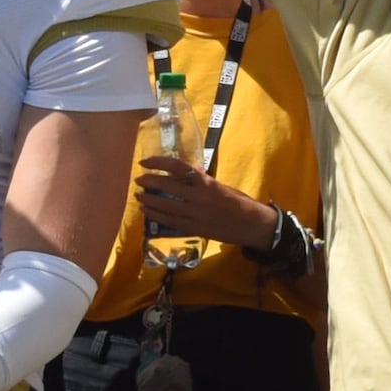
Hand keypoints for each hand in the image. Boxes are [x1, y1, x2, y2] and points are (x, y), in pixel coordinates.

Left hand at [136, 150, 276, 245]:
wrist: (252, 224)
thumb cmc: (239, 202)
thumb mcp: (222, 186)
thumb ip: (204, 180)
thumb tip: (191, 171)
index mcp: (206, 182)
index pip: (177, 167)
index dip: (158, 163)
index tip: (145, 162)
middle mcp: (198, 197)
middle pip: (167, 187)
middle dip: (149, 182)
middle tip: (139, 180)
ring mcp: (195, 215)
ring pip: (165, 206)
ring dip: (149, 200)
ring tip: (138, 196)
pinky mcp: (195, 229)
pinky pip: (171, 222)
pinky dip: (157, 216)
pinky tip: (147, 212)